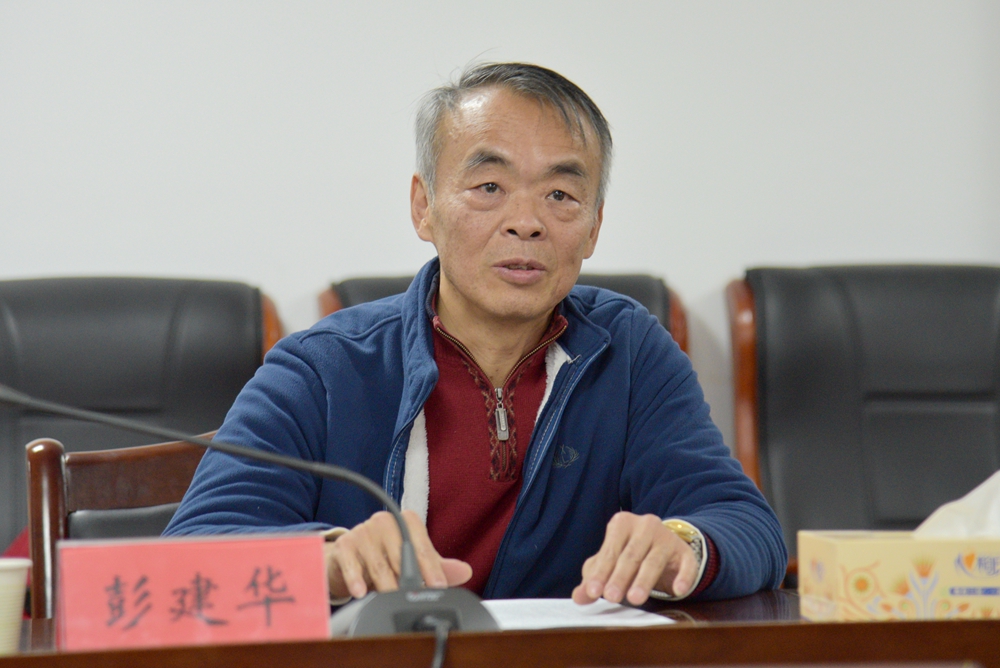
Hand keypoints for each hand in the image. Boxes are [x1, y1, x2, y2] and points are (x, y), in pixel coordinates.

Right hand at [324, 509, 472, 598]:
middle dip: (409, 580)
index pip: (422, 545)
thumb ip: (438, 565)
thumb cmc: (385, 555)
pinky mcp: (345, 545)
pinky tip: (360, 592)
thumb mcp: (412, 558)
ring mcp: (364, 531)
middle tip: (414, 598)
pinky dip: (356, 579)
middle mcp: (385, 522)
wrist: (349, 555)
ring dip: (385, 585)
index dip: (431, 567)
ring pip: (379, 564)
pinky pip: (352, 564)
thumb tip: (465, 571)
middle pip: (401, 555)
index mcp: (406, 521)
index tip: (437, 586)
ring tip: (389, 600)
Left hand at [572, 512, 697, 605]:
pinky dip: (683, 577)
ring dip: (644, 580)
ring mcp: (667, 537)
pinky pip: (686, 565)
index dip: (601, 572)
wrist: (665, 546)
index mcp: (622, 523)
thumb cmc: (630, 554)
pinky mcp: (685, 552)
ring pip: (654, 560)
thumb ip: (594, 579)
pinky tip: (678, 591)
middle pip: (631, 555)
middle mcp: (645, 525)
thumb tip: (578, 597)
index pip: (610, 551)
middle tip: (612, 597)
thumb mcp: (610, 563)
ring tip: (635, 599)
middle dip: (620, 577)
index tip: (594, 592)